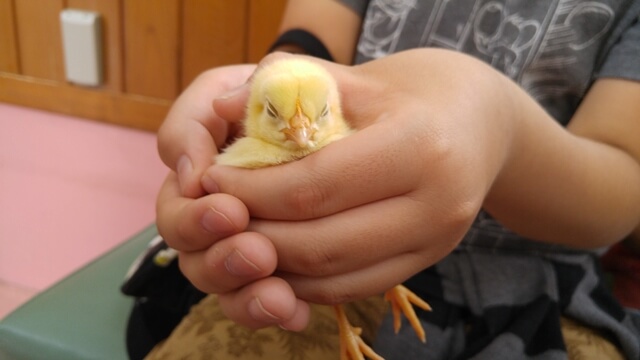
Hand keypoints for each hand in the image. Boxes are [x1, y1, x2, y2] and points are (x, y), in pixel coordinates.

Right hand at [156, 61, 313, 330]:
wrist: (333, 116)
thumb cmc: (289, 96)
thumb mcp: (254, 82)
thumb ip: (218, 102)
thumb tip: (200, 151)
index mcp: (197, 173)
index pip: (176, 202)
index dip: (193, 213)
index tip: (227, 208)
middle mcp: (209, 214)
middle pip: (191, 253)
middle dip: (218, 257)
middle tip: (256, 252)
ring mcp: (238, 244)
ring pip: (223, 285)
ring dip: (245, 293)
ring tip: (278, 296)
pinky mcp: (273, 268)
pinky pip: (263, 301)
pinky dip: (277, 310)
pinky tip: (298, 312)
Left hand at [179, 50, 516, 328]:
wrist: (482, 123)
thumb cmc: (417, 92)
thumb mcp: (360, 78)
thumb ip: (293, 88)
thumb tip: (222, 107)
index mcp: (419, 147)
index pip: (316, 185)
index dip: (253, 190)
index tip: (212, 181)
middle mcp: (435, 205)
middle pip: (321, 242)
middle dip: (255, 234)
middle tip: (216, 215)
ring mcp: (435, 242)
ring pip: (335, 276)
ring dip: (276, 265)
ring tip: (239, 237)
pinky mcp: (425, 262)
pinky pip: (353, 288)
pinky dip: (306, 280)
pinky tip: (278, 257)